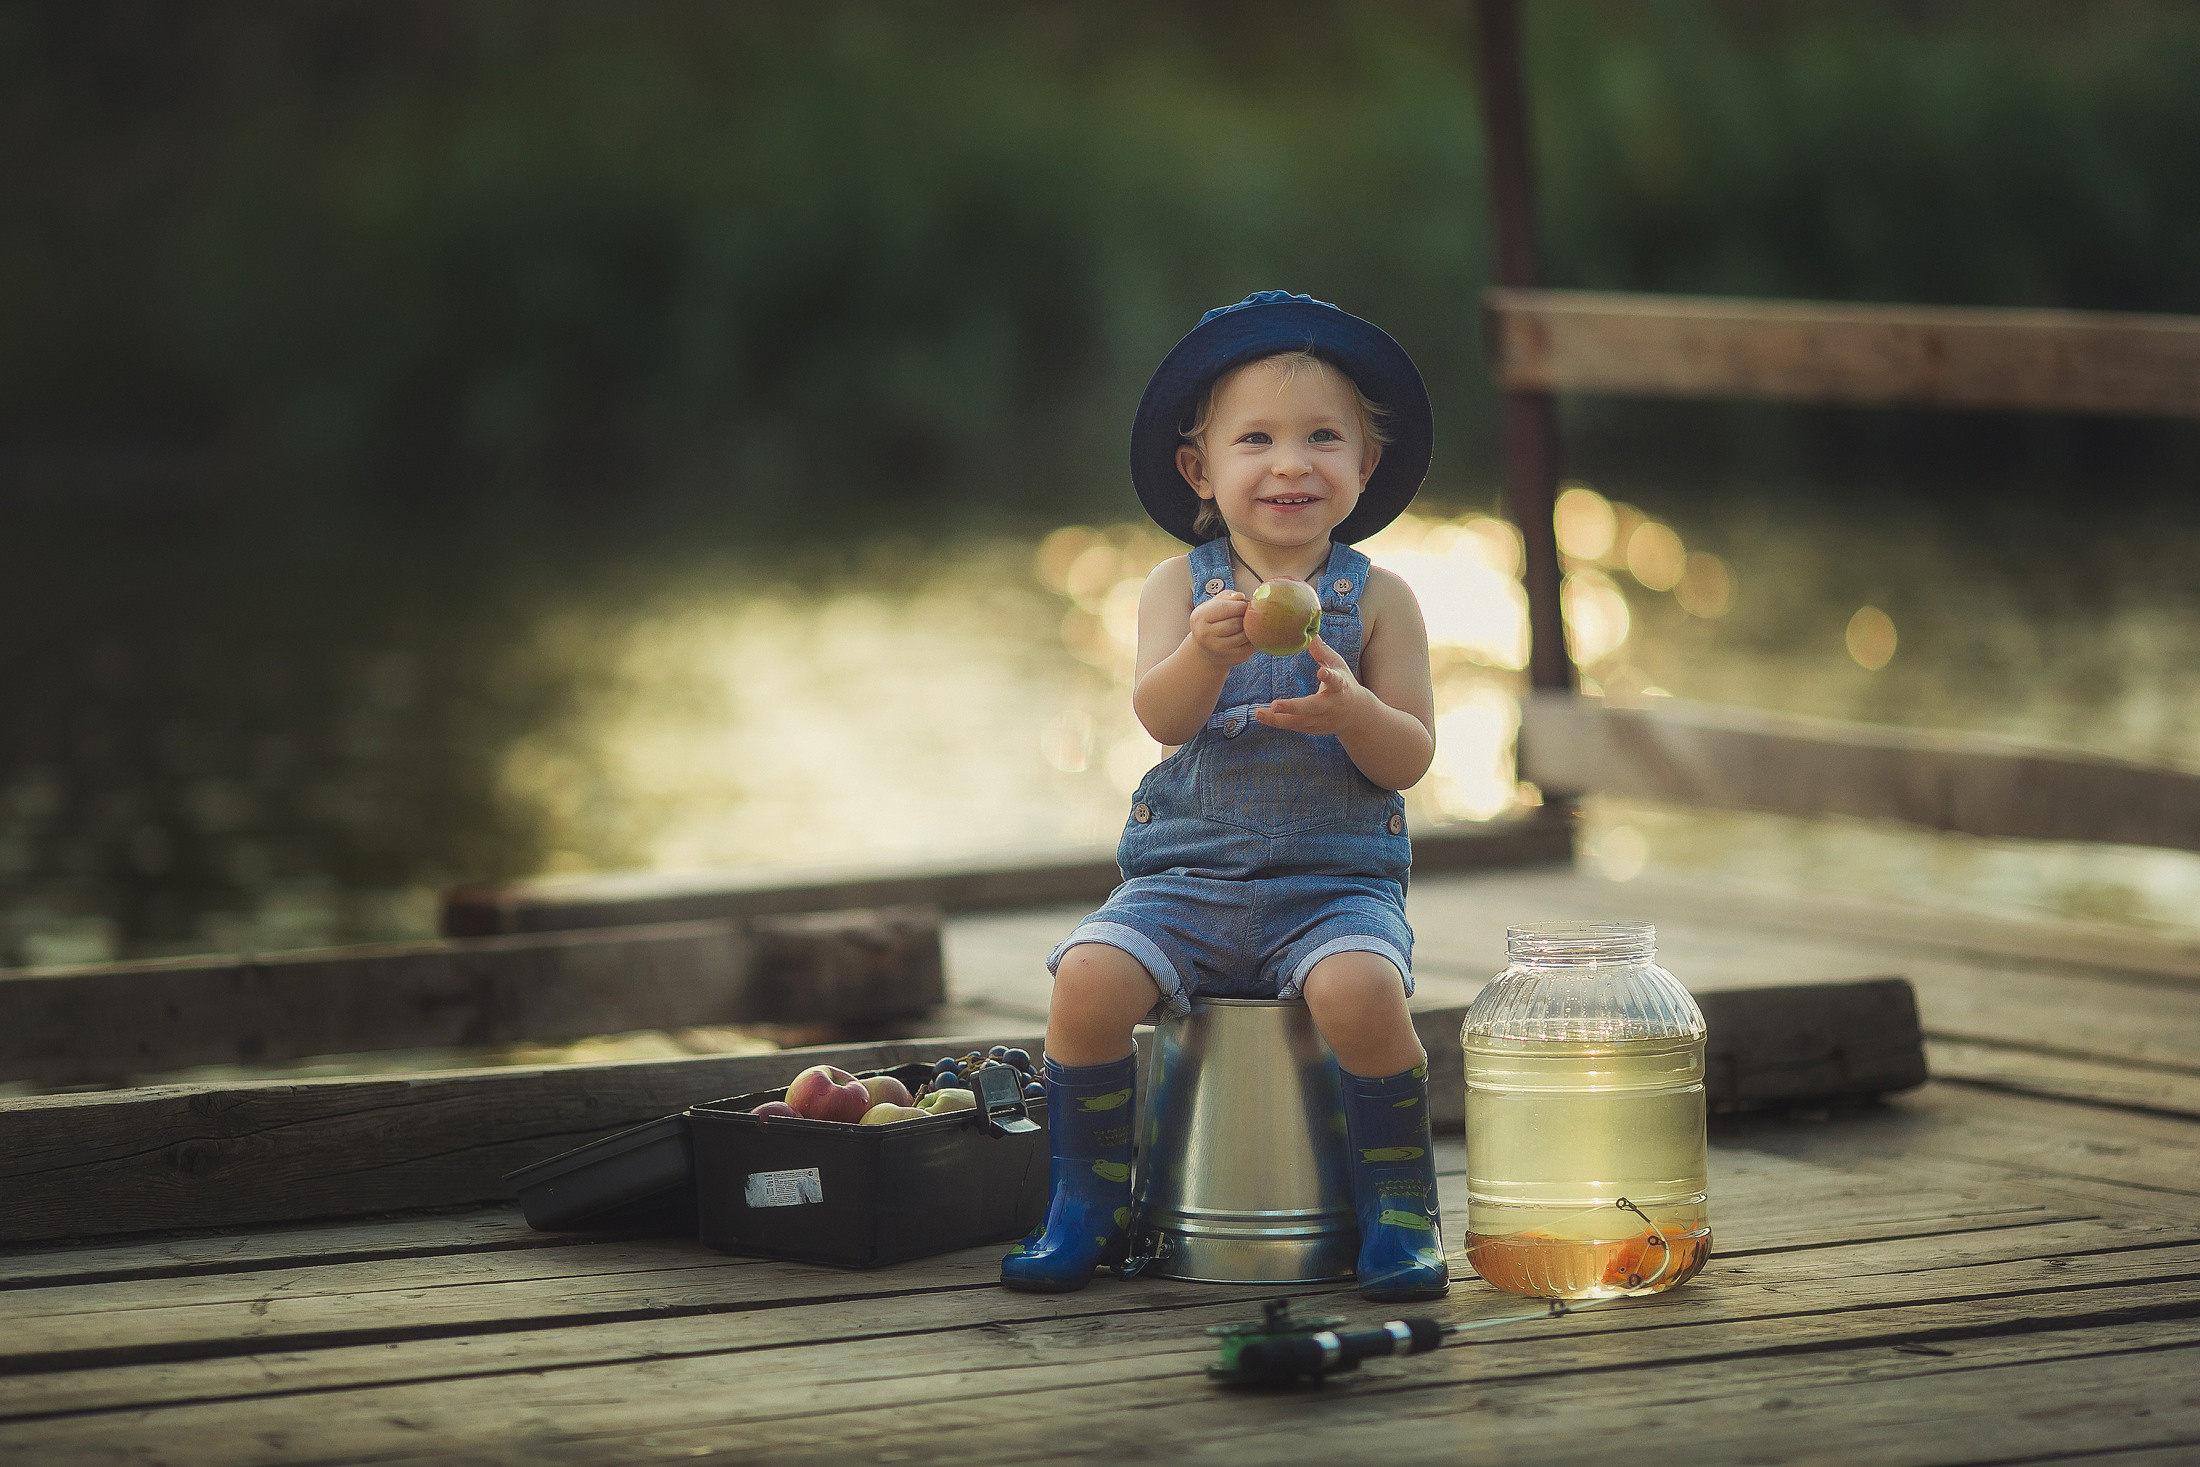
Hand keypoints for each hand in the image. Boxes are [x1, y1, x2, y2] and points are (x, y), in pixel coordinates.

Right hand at [1187, 591, 1254, 668]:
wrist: (1206, 651)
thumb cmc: (1212, 622)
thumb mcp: (1212, 605)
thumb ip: (1227, 597)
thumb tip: (1240, 596)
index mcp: (1200, 617)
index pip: (1225, 608)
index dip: (1240, 605)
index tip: (1245, 605)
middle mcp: (1205, 634)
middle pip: (1236, 622)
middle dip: (1246, 617)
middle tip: (1248, 615)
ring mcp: (1218, 648)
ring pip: (1244, 635)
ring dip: (1251, 628)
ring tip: (1248, 624)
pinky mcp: (1232, 658)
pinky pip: (1250, 646)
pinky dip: (1254, 639)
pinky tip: (1249, 635)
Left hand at [1255, 636, 1373, 735]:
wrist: (1356, 715)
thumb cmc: (1344, 684)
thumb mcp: (1338, 666)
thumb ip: (1323, 652)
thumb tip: (1311, 634)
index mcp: (1339, 687)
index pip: (1335, 681)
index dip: (1329, 677)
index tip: (1322, 672)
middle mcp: (1329, 706)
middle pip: (1311, 708)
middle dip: (1293, 708)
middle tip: (1275, 705)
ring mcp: (1321, 720)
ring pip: (1298, 722)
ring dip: (1277, 719)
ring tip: (1258, 712)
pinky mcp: (1312, 729)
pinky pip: (1293, 726)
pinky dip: (1277, 722)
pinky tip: (1261, 716)